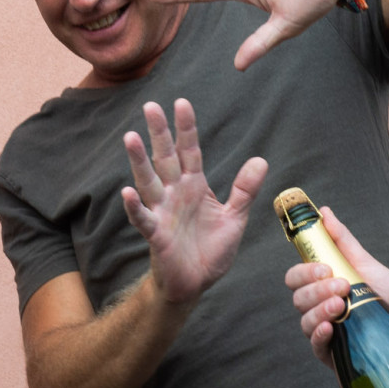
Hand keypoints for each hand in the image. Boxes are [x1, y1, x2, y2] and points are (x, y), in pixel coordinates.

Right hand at [120, 99, 268, 304]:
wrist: (195, 284)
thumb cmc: (210, 250)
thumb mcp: (235, 218)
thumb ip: (245, 190)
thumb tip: (261, 160)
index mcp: (195, 186)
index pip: (190, 151)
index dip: (186, 128)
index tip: (181, 103)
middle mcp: (175, 194)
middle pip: (165, 158)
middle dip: (159, 133)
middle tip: (150, 105)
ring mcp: (163, 212)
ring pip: (149, 181)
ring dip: (139, 161)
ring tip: (130, 137)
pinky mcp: (156, 236)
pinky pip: (144, 218)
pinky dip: (135, 206)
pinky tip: (127, 193)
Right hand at [285, 207, 388, 365]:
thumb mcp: (367, 263)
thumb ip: (342, 240)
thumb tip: (324, 212)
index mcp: (322, 286)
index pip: (296, 278)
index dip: (304, 273)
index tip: (325, 269)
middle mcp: (319, 308)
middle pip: (299, 299)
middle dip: (317, 290)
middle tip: (343, 287)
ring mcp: (325, 331)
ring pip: (305, 321)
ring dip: (320, 310)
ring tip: (342, 305)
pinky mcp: (333, 354)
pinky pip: (315, 346)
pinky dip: (319, 334)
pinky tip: (330, 327)